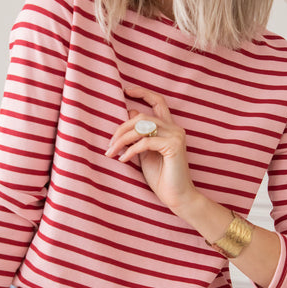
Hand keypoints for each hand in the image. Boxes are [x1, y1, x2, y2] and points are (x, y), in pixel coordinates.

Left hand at [105, 86, 197, 212]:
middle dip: (121, 129)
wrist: (177, 197)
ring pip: (141, 127)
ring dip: (122, 139)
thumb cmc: (162, 177)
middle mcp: (174, 128)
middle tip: (109, 145)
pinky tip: (123, 160)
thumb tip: (129, 113)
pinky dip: (131, 151)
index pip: (158, 101)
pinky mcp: (174, 146)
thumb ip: (139, 136)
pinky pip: (145, 142)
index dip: (142, 93)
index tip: (125, 90)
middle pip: (141, 117)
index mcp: (169, 127)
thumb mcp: (145, 153)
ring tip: (111, 153)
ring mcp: (176, 136)